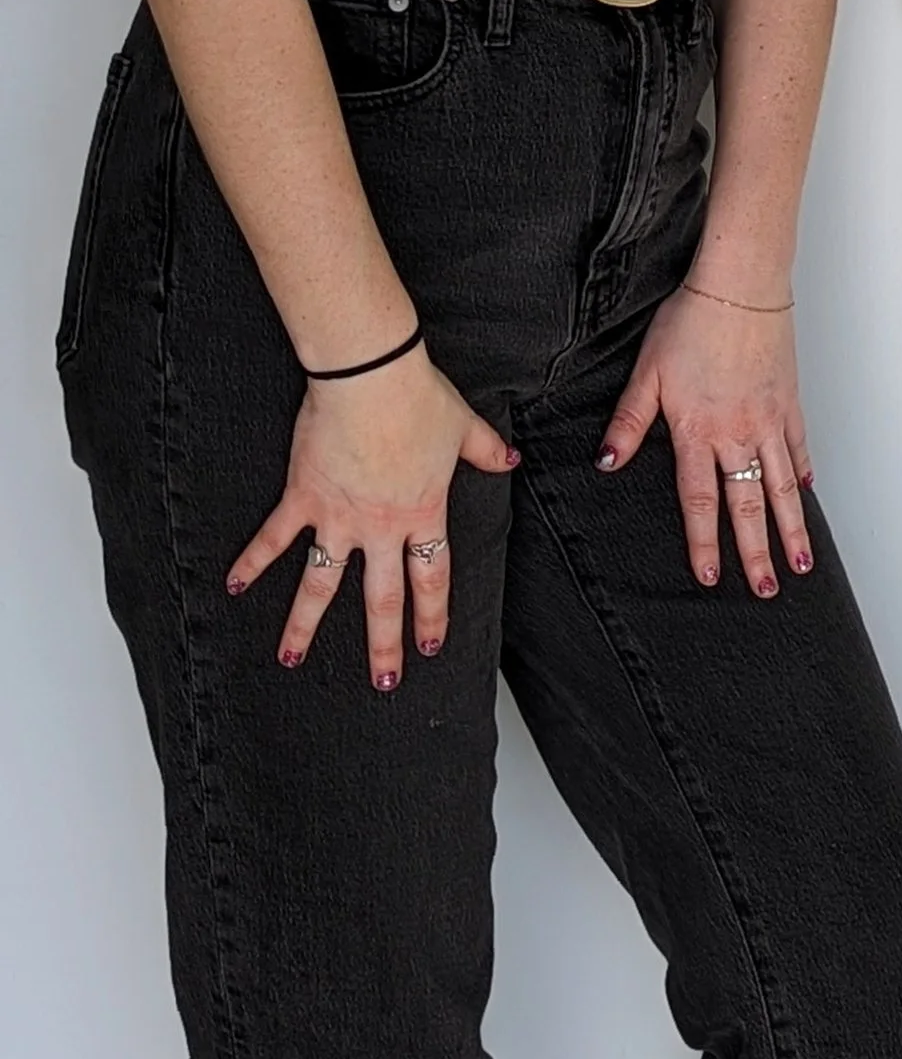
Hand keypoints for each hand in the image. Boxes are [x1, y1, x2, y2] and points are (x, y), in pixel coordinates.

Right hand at [226, 353, 517, 687]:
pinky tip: (233, 586)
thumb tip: (510, 458)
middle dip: (383, 644)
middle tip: (383, 682)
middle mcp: (379, 526)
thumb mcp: (464, 426)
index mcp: (422, 512)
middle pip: (382, 598)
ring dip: (304, 624)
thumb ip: (486, 450)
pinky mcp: (303, 498)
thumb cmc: (419, 397)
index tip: (429, 647)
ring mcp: (338, 517)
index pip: (430, 576)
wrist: (371, 377)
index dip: (431, 614)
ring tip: (292, 659)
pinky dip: (252, 562)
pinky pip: (274, 537)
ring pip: (321, 583)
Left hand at [596, 285, 814, 595]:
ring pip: (782, 486)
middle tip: (766, 590)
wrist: (740, 286)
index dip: (704, 543)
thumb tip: (605, 463)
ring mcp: (770, 419)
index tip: (711, 576)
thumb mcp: (647, 372)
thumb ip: (628, 422)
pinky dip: (804, 474)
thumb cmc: (691, 321)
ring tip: (802, 562)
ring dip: (792, 528)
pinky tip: (807, 493)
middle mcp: (738, 434)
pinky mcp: (789, 401)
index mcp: (698, 431)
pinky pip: (799, 447)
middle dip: (757, 553)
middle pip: (749, 506)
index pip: (700, 501)